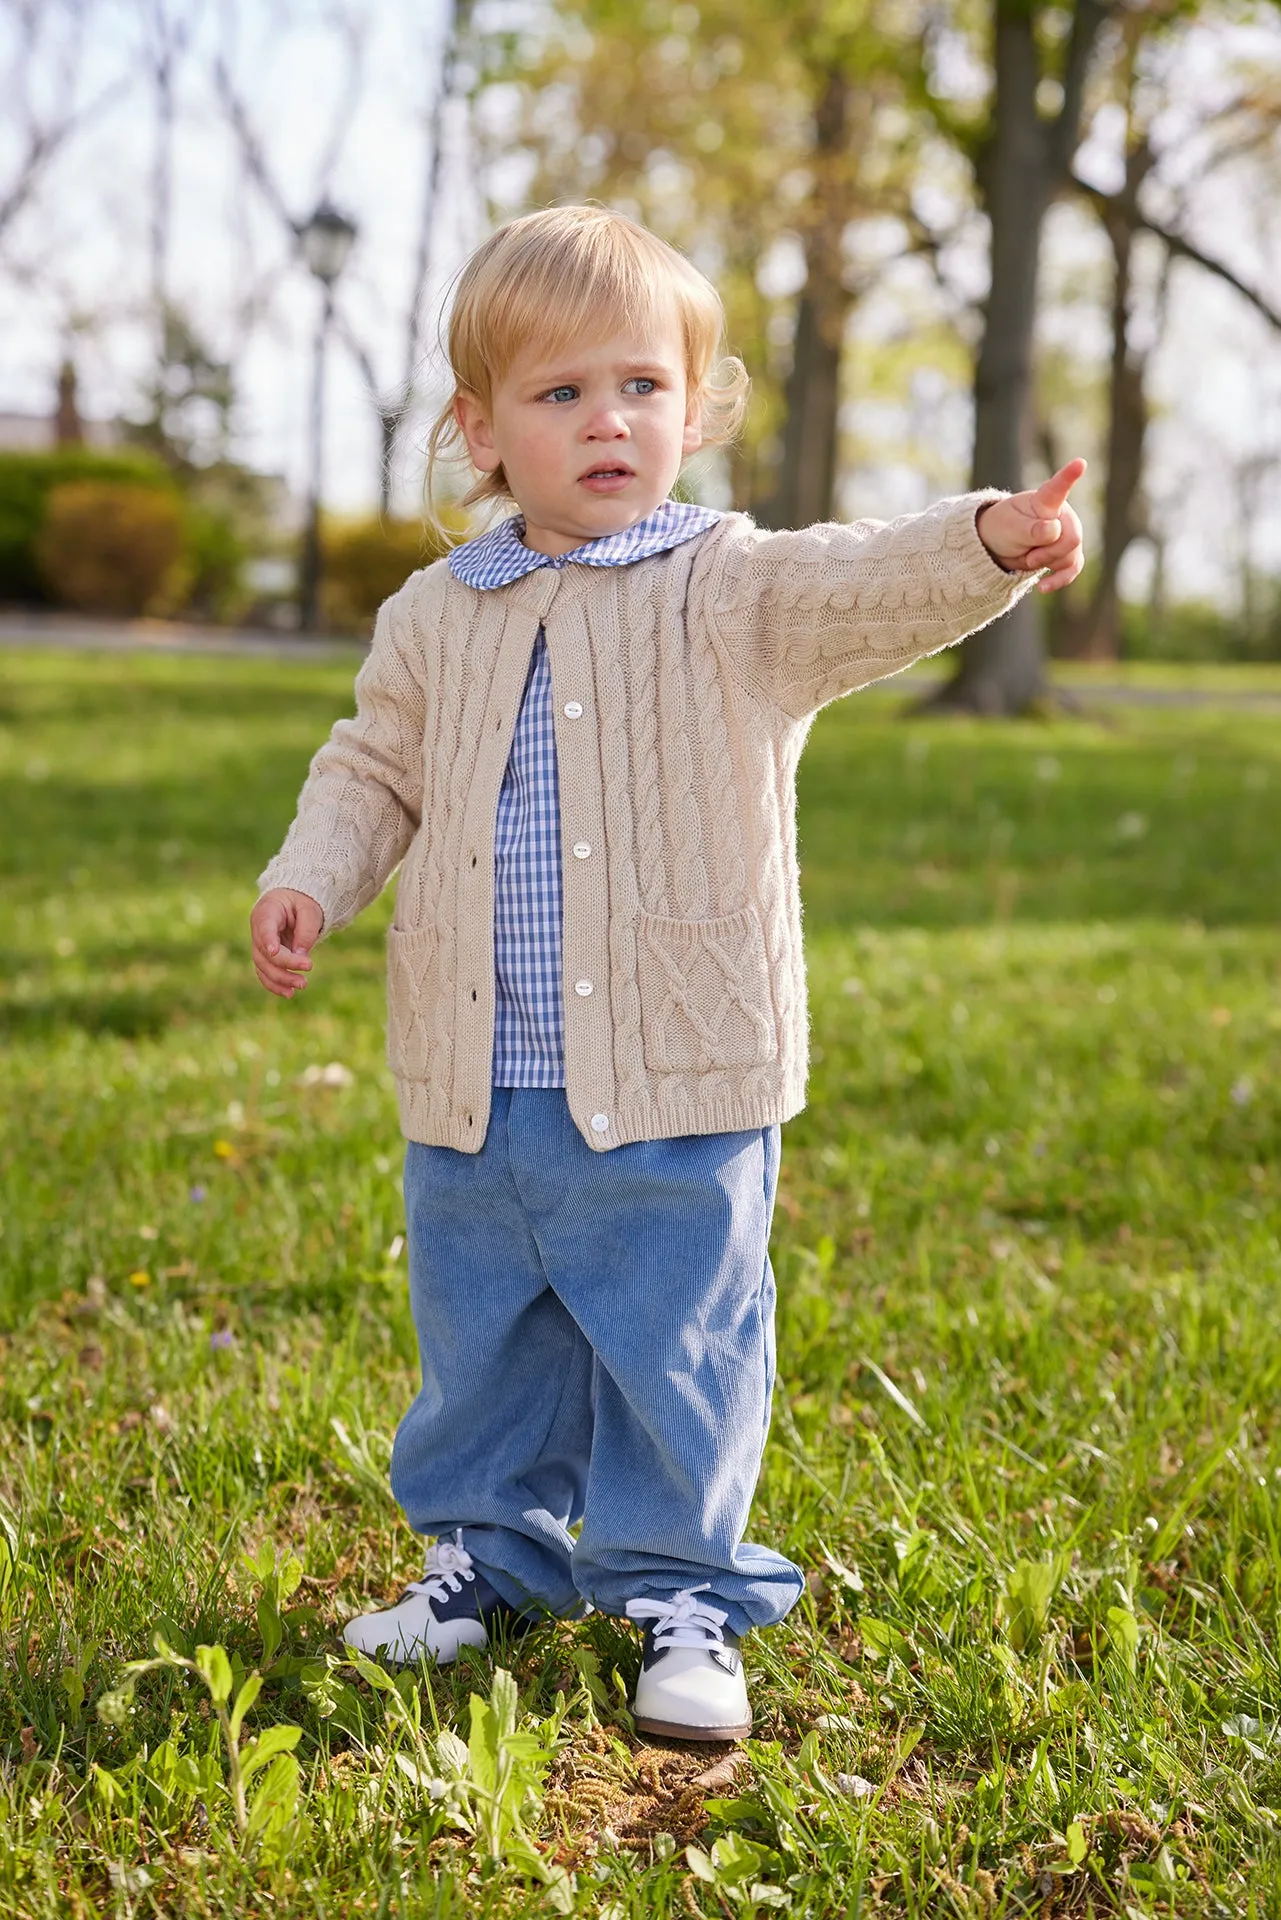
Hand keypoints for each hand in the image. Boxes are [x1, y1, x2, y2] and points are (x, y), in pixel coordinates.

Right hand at [250, 889, 324, 997]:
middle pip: (264, 952)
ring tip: (301, 986)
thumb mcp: (310, 910)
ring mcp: (259, 944)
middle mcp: (258, 929)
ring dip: (280, 979)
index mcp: (267, 911)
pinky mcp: (265, 956)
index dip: (268, 940)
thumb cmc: (302, 902)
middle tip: (306, 974)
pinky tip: (289, 993)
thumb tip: (300, 956)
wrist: (293, 901)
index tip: (275, 952)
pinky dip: (275, 984)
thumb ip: (306, 931)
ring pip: (263, 966)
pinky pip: (265, 972)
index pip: (264, 927)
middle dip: (284, 966)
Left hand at [976, 458, 1086, 592]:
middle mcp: (1062, 514)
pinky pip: (1072, 568)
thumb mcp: (1011, 528)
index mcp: (1045, 500)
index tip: (1080, 463)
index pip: (1058, 487)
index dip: (1069, 476)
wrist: (1000, 546)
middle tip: (1028, 555)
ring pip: (1071, 555)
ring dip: (1048, 563)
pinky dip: (1059, 579)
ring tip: (1028, 558)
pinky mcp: (1067, 553)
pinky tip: (1043, 587)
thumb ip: (1032, 530)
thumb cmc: (1003, 528)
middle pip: (1071, 537)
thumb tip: (1054, 530)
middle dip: (1049, 552)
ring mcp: (1067, 534)